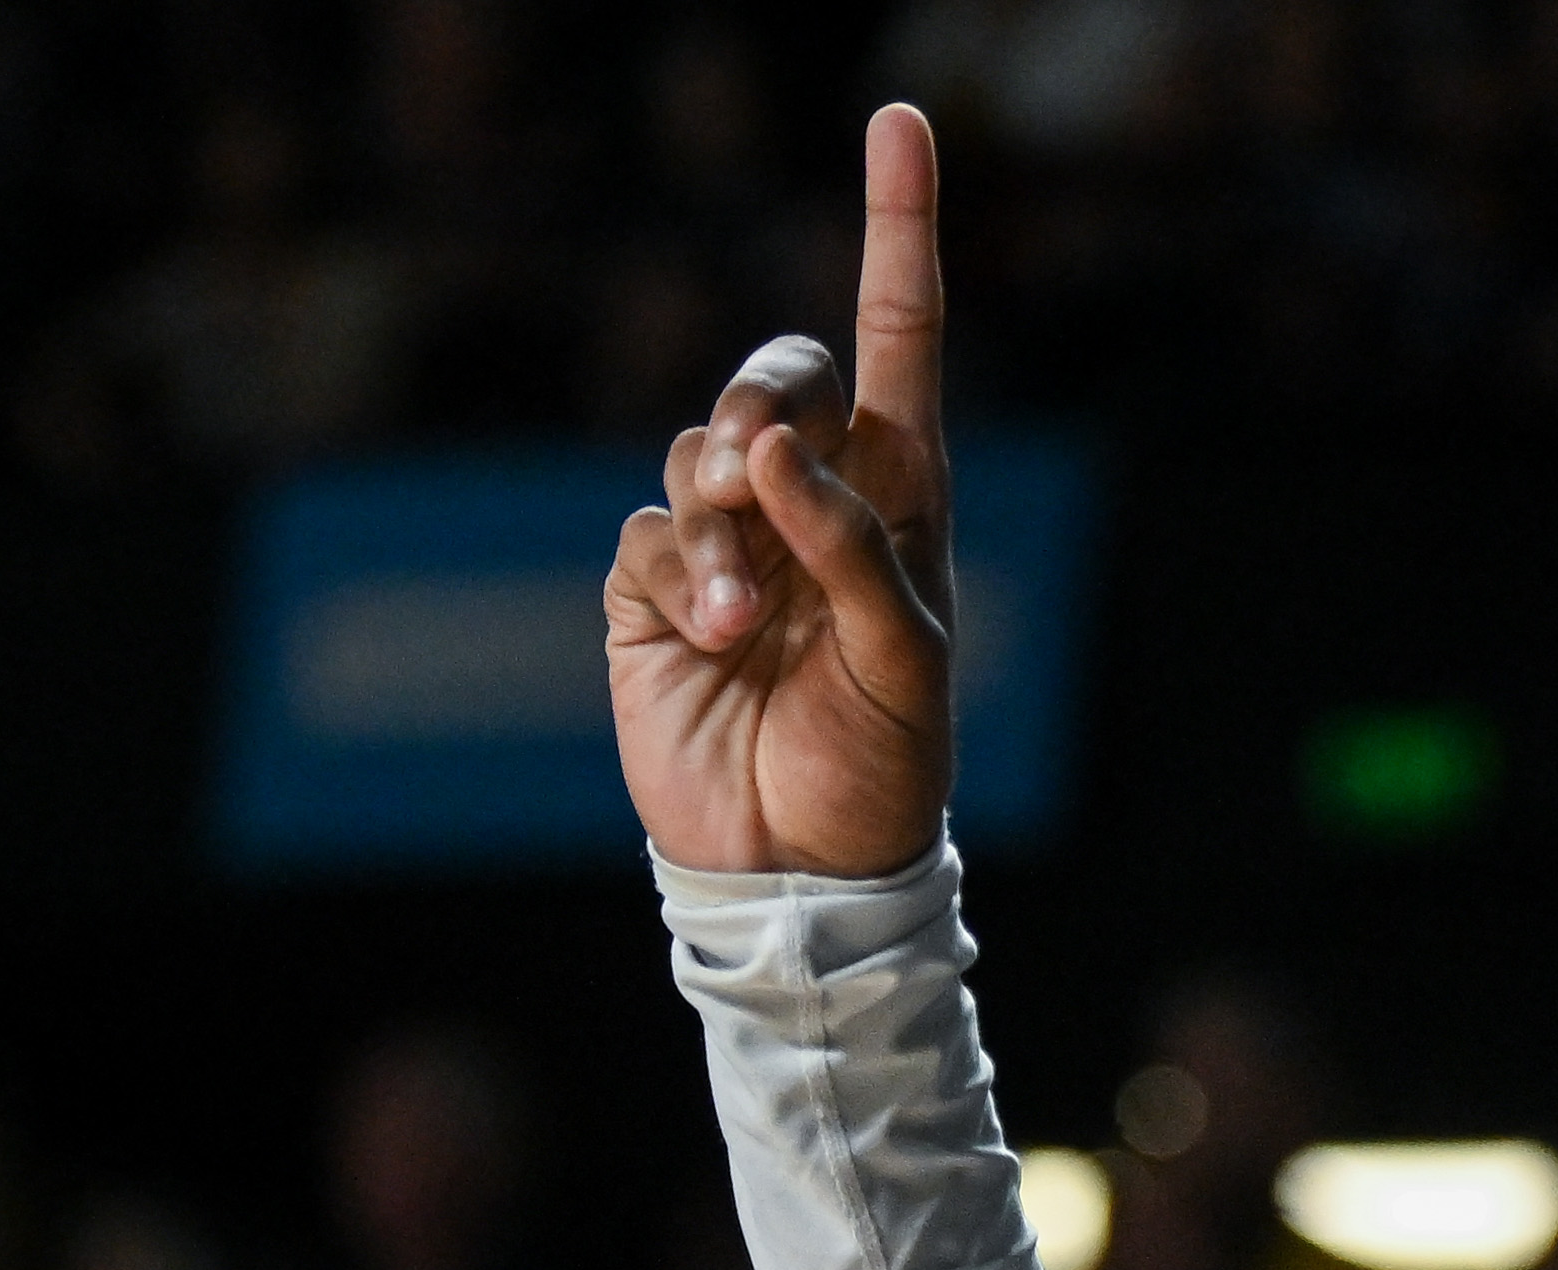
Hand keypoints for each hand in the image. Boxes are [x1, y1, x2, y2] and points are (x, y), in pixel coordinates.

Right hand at [603, 105, 954, 878]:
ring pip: (702, 448)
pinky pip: (653, 527)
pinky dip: (682, 572)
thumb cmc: (882, 764)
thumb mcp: (905, 665)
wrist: (802, 861)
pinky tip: (709, 641)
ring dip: (721, 517)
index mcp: (904, 494)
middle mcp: (818, 495)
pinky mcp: (656, 579)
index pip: (902, 335)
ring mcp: (732, 532)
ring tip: (744, 617)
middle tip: (759, 465)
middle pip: (778, 373)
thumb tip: (771, 451)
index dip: (900, 227)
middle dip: (760, 400)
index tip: (901, 121)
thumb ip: (851, 550)